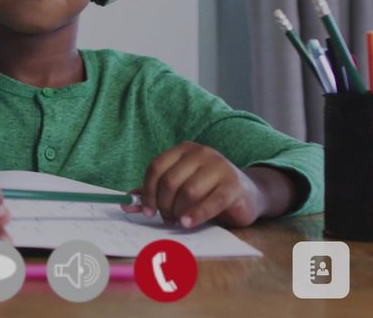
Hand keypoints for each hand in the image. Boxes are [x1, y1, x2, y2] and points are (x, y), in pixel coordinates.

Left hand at [121, 141, 265, 227]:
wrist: (247, 195)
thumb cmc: (208, 191)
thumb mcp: (181, 188)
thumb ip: (155, 193)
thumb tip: (126, 204)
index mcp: (184, 150)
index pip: (156, 167)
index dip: (147, 191)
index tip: (146, 211)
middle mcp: (202, 153)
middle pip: (170, 180)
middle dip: (164, 204)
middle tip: (166, 219)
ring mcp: (220, 166)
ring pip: (189, 191)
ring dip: (179, 211)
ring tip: (179, 221)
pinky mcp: (234, 184)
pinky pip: (211, 201)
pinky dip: (196, 214)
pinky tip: (188, 223)